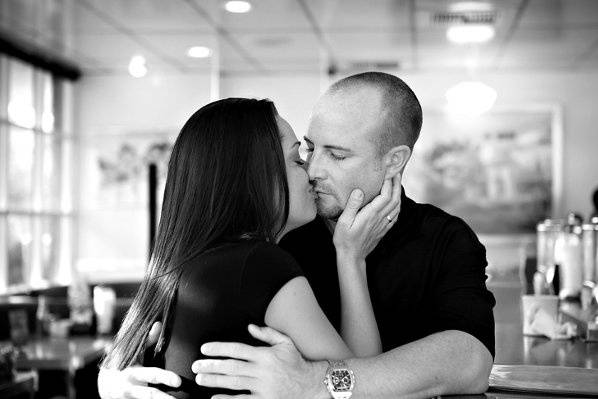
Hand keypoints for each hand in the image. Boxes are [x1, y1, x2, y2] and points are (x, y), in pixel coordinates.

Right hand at [98, 322, 180, 398]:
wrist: (104, 383)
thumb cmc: (124, 362)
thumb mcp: (132, 351)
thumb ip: (147, 340)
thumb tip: (159, 324)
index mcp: (133, 372)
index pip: (153, 374)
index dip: (166, 377)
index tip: (178, 382)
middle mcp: (130, 387)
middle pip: (149, 394)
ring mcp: (129, 398)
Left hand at [192, 324, 325, 398]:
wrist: (311, 384)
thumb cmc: (297, 362)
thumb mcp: (285, 342)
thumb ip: (267, 333)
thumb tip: (250, 326)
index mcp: (264, 355)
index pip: (237, 349)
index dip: (219, 348)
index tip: (205, 349)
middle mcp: (262, 370)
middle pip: (231, 366)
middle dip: (211, 366)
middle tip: (196, 366)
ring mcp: (262, 386)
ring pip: (234, 383)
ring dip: (215, 381)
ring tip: (201, 379)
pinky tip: (215, 397)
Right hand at [333, 173, 401, 261]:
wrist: (352, 257)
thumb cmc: (344, 239)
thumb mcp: (343, 222)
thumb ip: (352, 206)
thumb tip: (359, 191)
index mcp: (371, 214)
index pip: (385, 195)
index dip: (388, 183)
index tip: (387, 172)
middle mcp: (380, 219)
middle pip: (394, 199)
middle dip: (397, 185)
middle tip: (396, 173)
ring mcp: (383, 225)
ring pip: (397, 207)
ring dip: (399, 193)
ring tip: (397, 183)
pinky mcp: (383, 229)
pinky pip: (395, 215)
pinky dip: (398, 205)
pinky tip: (396, 201)